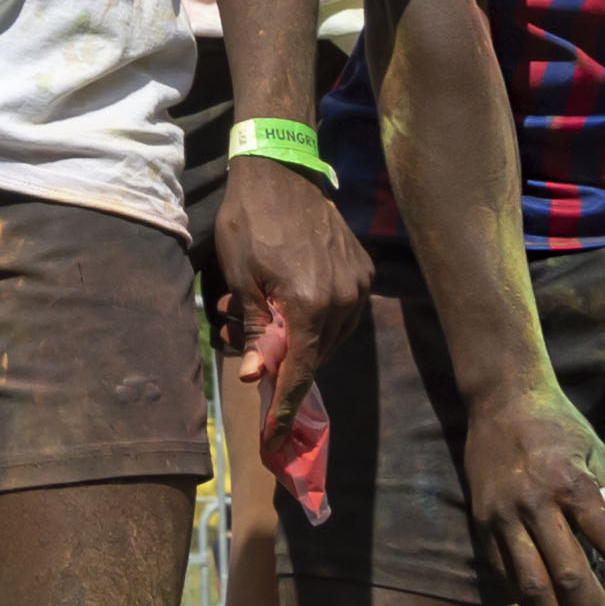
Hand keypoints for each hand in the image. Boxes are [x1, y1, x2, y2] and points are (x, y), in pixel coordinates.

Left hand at [195, 147, 368, 399]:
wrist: (280, 170)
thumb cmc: (250, 222)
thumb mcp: (241, 279)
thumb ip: (256, 331)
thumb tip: (258, 377)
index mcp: (310, 304)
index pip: (300, 370)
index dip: (285, 405)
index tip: (275, 434)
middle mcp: (344, 299)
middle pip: (318, 356)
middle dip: (285, 364)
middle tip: (253, 357)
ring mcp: (358, 284)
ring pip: (332, 337)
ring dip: (302, 342)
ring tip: (266, 321)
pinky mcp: (363, 270)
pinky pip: (344, 313)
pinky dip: (319, 320)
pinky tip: (291, 306)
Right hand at [461, 379, 604, 605]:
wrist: (499, 398)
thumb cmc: (559, 426)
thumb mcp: (602, 453)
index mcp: (571, 482)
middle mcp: (536, 502)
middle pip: (569, 574)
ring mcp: (504, 516)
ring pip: (532, 584)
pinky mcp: (483, 523)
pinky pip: (506, 575)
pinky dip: (528, 604)